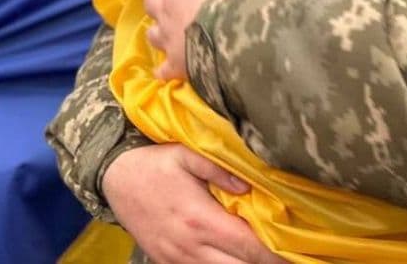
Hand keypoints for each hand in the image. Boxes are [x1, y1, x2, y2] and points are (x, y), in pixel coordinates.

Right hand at [103, 144, 282, 263]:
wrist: (113, 177)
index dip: (274, 253)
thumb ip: (219, 170)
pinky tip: (231, 257)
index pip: (247, 246)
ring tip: (262, 257)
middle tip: (285, 256)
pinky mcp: (165, 262)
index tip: (293, 251)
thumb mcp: (186, 154)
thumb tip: (249, 186)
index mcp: (200, 219)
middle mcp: (189, 246)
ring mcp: (176, 258)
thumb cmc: (154, 163)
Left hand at [145, 0, 245, 79]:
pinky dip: (165, 69)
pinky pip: (163, 70)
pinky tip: (167, 70)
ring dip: (158, 30)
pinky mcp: (175, 65)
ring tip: (167, 30)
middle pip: (151, 0)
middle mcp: (166, 10)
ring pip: (152, 33)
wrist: (231, 36)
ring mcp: (168, 39)